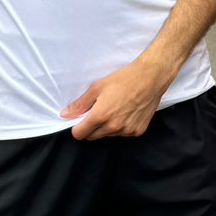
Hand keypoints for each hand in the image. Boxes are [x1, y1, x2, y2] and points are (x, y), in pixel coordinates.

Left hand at [59, 58, 173, 139]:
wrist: (151, 79)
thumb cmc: (124, 79)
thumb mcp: (97, 87)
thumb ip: (80, 104)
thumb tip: (65, 114)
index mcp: (100, 116)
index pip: (80, 134)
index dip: (77, 127)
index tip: (81, 119)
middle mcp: (113, 127)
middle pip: (92, 137)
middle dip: (91, 127)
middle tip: (98, 112)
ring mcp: (126, 130)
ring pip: (108, 135)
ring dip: (107, 127)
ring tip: (115, 109)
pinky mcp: (138, 131)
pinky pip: (123, 134)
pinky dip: (121, 127)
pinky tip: (126, 112)